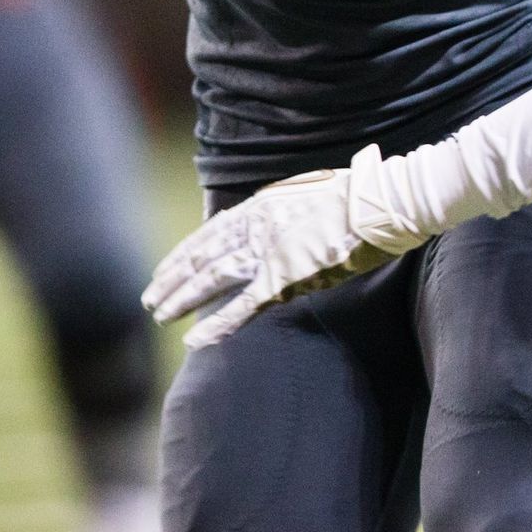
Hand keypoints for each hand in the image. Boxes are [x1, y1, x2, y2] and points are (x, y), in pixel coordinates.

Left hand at [142, 146, 424, 348]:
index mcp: (263, 204)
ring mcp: (267, 251)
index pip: (211, 232)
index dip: (185, 253)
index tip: (167, 269)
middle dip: (174, 279)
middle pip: (203, 256)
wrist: (380, 202)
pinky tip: (195, 340)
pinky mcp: (284, 277)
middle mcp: (256, 226)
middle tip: (151, 298)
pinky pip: (243, 305)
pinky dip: (217, 323)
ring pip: (211, 279)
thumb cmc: (361, 194)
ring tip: (160, 314)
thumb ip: (296, 204)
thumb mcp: (313, 191)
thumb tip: (293, 211)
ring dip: (182, 298)